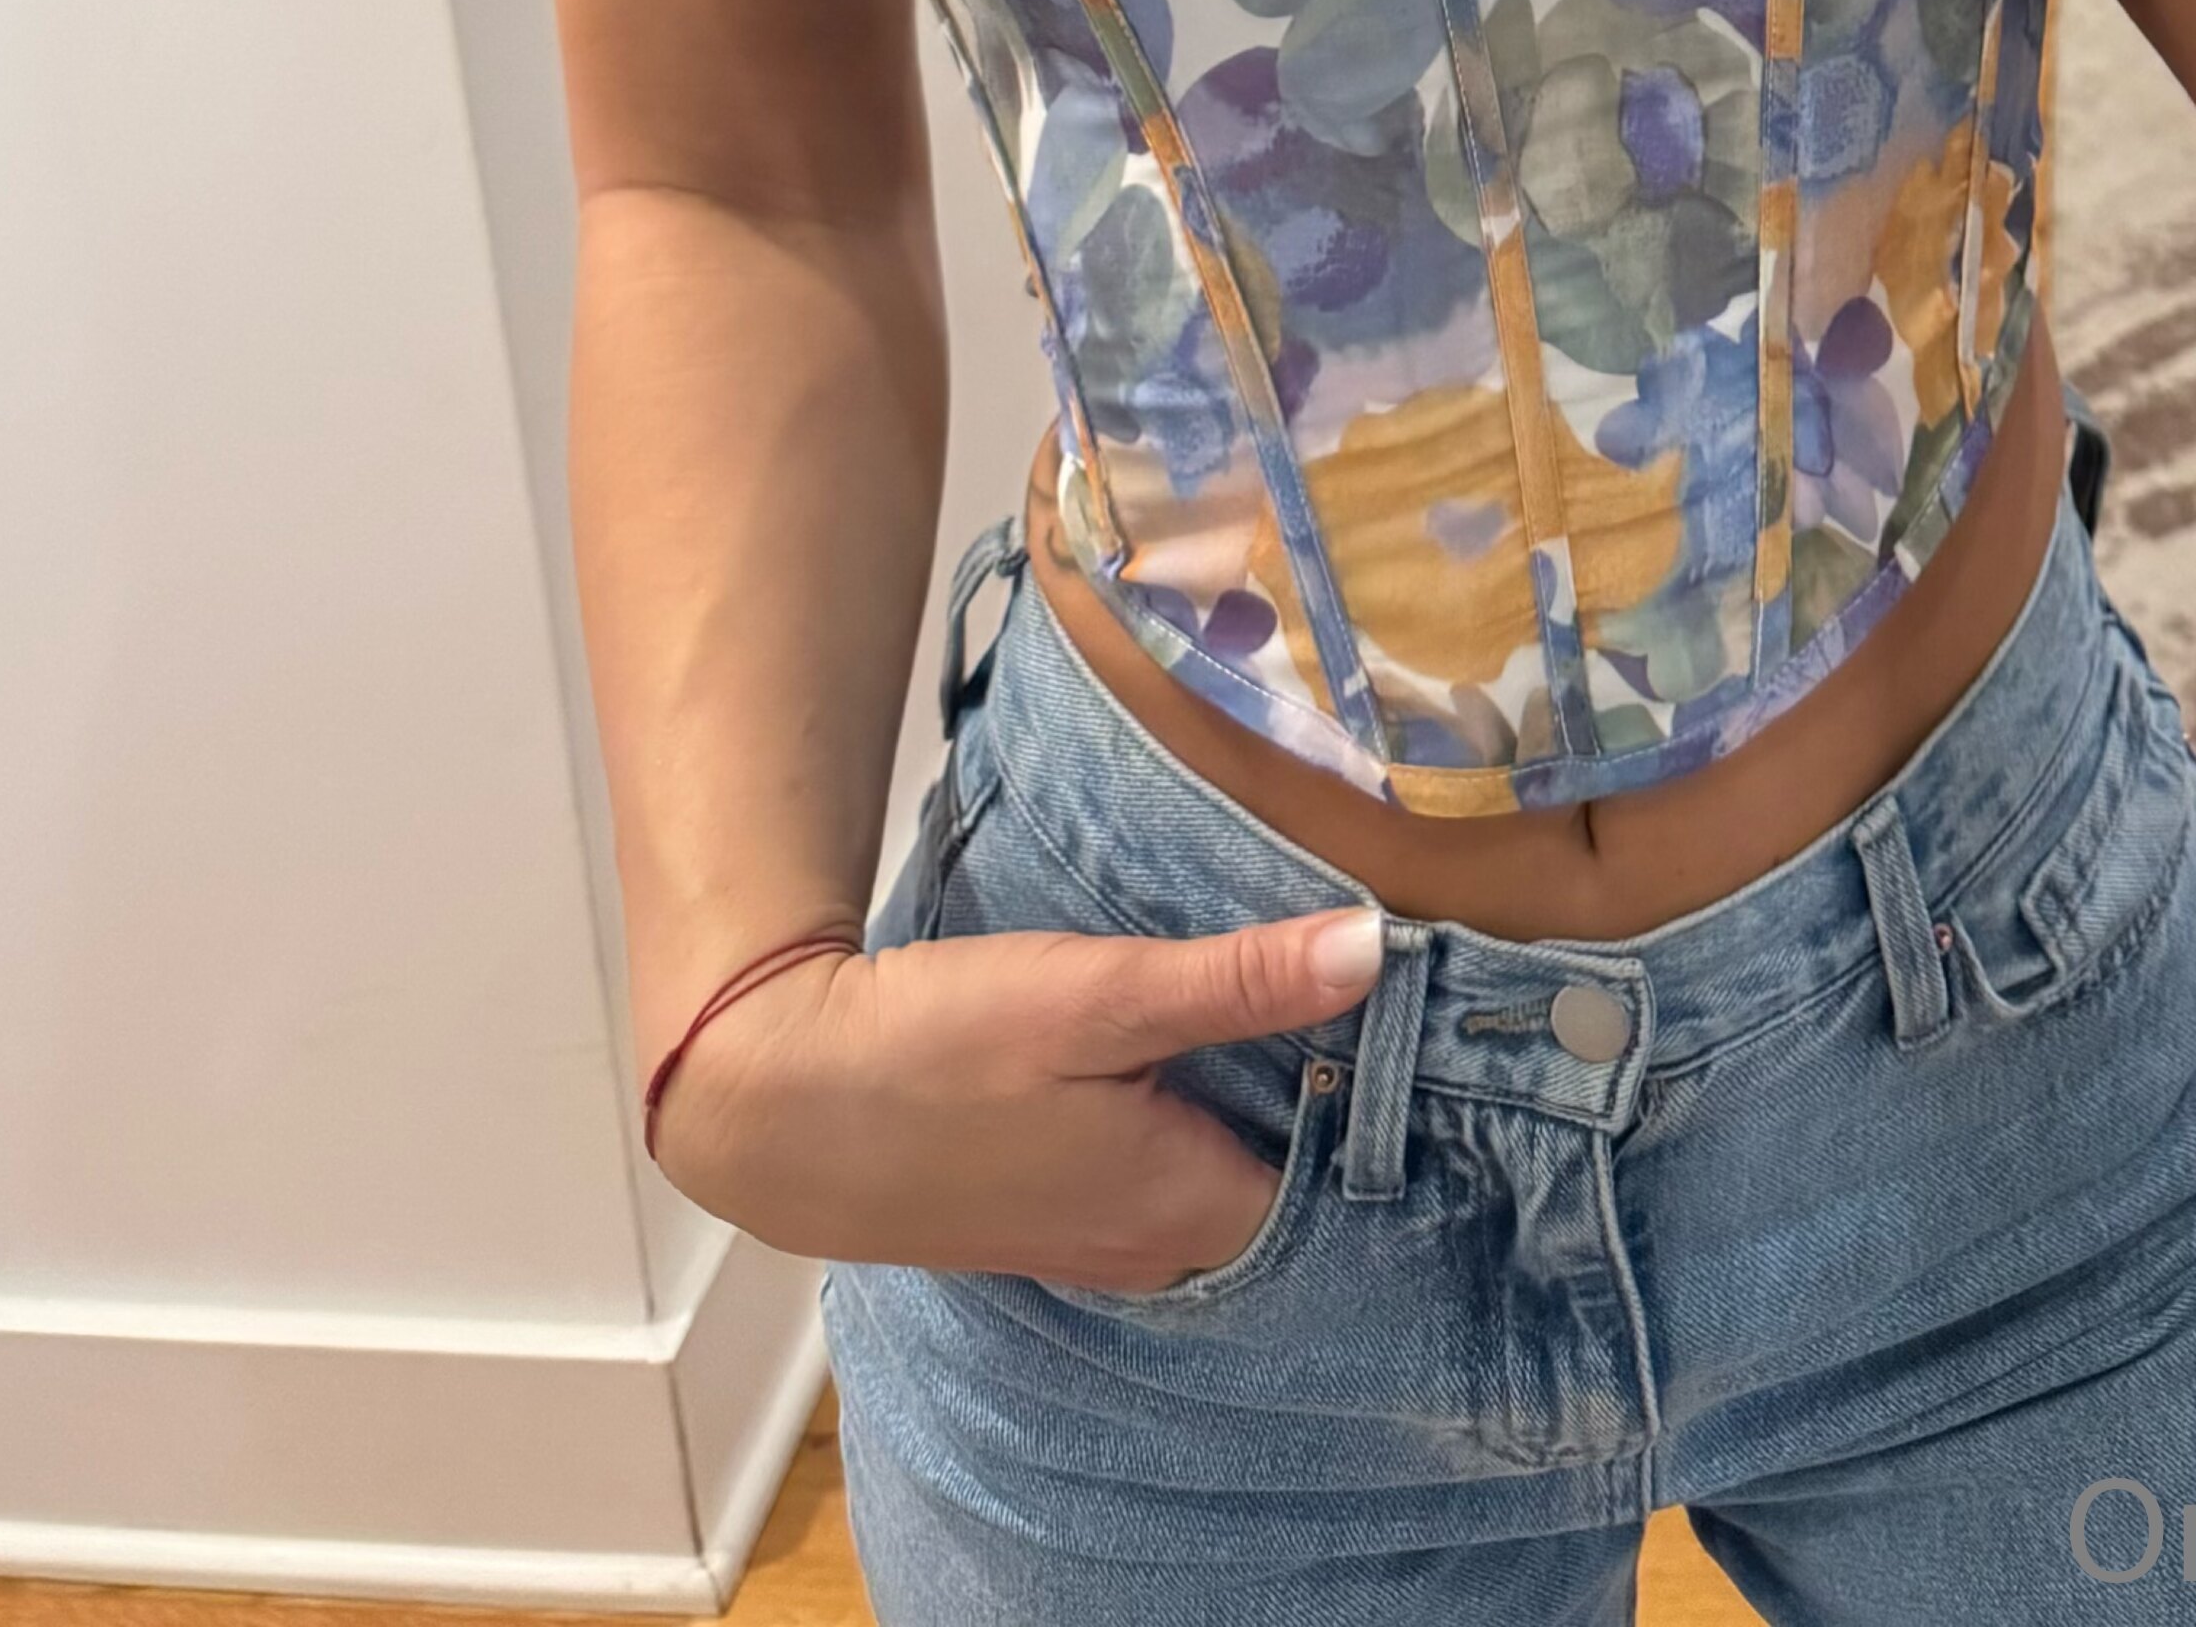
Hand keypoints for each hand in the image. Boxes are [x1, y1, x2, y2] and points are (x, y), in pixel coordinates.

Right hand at [651, 894, 1380, 1281]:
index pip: (1337, 1181)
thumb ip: (1239, 980)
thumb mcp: (1098, 994)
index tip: (1415, 1025)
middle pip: (1278, 1190)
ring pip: (1211, 1187)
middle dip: (1321, 1110)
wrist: (780, 1105)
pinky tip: (1173, 1068)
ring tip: (1283, 1026)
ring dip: (1246, 1118)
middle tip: (1364, 1008)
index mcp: (1184, 1205)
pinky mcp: (1041, 1220)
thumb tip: (1375, 947)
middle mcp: (1150, 1248)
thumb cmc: (940, 1051)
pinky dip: (1181, 1133)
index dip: (1380, 1103)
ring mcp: (1091, 1244)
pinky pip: (1151, 1187)